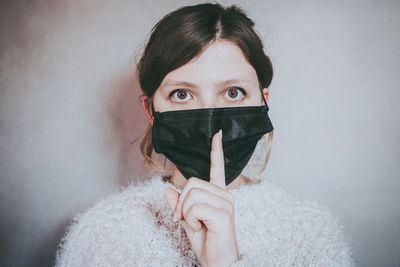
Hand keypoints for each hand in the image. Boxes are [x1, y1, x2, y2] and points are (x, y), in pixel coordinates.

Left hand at [164, 130, 239, 265]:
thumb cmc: (207, 241)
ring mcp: (226, 203)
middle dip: (181, 202)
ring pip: (192, 194)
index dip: (216, 152)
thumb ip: (178, 205)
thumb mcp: (187, 221)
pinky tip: (200, 227)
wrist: (217, 262)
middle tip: (184, 218)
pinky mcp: (223, 213)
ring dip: (186, 212)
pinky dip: (190, 219)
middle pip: (192, 182)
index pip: (217, 169)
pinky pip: (195, 206)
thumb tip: (167, 189)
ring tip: (196, 224)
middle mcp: (224, 195)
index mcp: (218, 195)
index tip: (217, 134)